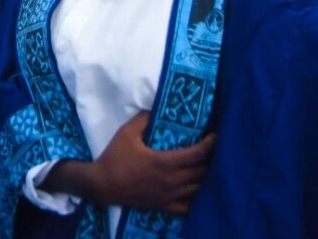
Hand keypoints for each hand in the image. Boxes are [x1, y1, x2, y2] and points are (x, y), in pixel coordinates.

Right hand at [88, 112, 215, 213]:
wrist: (101, 185)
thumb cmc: (114, 158)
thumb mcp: (126, 133)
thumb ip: (142, 119)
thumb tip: (154, 108)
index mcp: (164, 162)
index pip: (197, 154)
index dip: (210, 145)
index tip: (216, 136)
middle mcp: (171, 181)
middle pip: (202, 172)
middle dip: (212, 160)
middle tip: (215, 150)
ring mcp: (168, 196)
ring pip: (198, 190)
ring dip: (207, 178)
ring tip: (210, 168)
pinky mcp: (163, 206)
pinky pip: (186, 208)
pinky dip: (196, 200)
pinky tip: (199, 193)